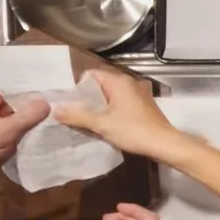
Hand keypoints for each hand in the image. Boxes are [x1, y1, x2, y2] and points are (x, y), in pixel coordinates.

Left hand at [0, 74, 49, 173]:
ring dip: (31, 100)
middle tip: (55, 87)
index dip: (23, 74)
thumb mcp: (3, 133)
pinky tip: (45, 111)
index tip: (45, 75)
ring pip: (15, 99)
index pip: (3, 75)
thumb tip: (47, 102)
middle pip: (11, 86)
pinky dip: (28, 111)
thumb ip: (25, 117)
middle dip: (31, 88)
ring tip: (54, 97)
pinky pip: (16, 110)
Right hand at [55, 69, 181, 159]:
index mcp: (119, 81)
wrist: (164, 144)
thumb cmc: (133, 131)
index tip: (71, 102)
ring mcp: (139, 94)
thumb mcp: (101, 124)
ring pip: (112, 95)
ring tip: (88, 120)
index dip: (78, 86)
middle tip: (75, 113)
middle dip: (88, 98)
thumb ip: (77, 116)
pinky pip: (122, 103)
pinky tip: (106, 124)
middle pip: (101, 85)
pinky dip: (112, 110)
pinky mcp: (145, 105)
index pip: (91, 74)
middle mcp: (130, 82)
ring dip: (100, 106)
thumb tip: (55, 110)